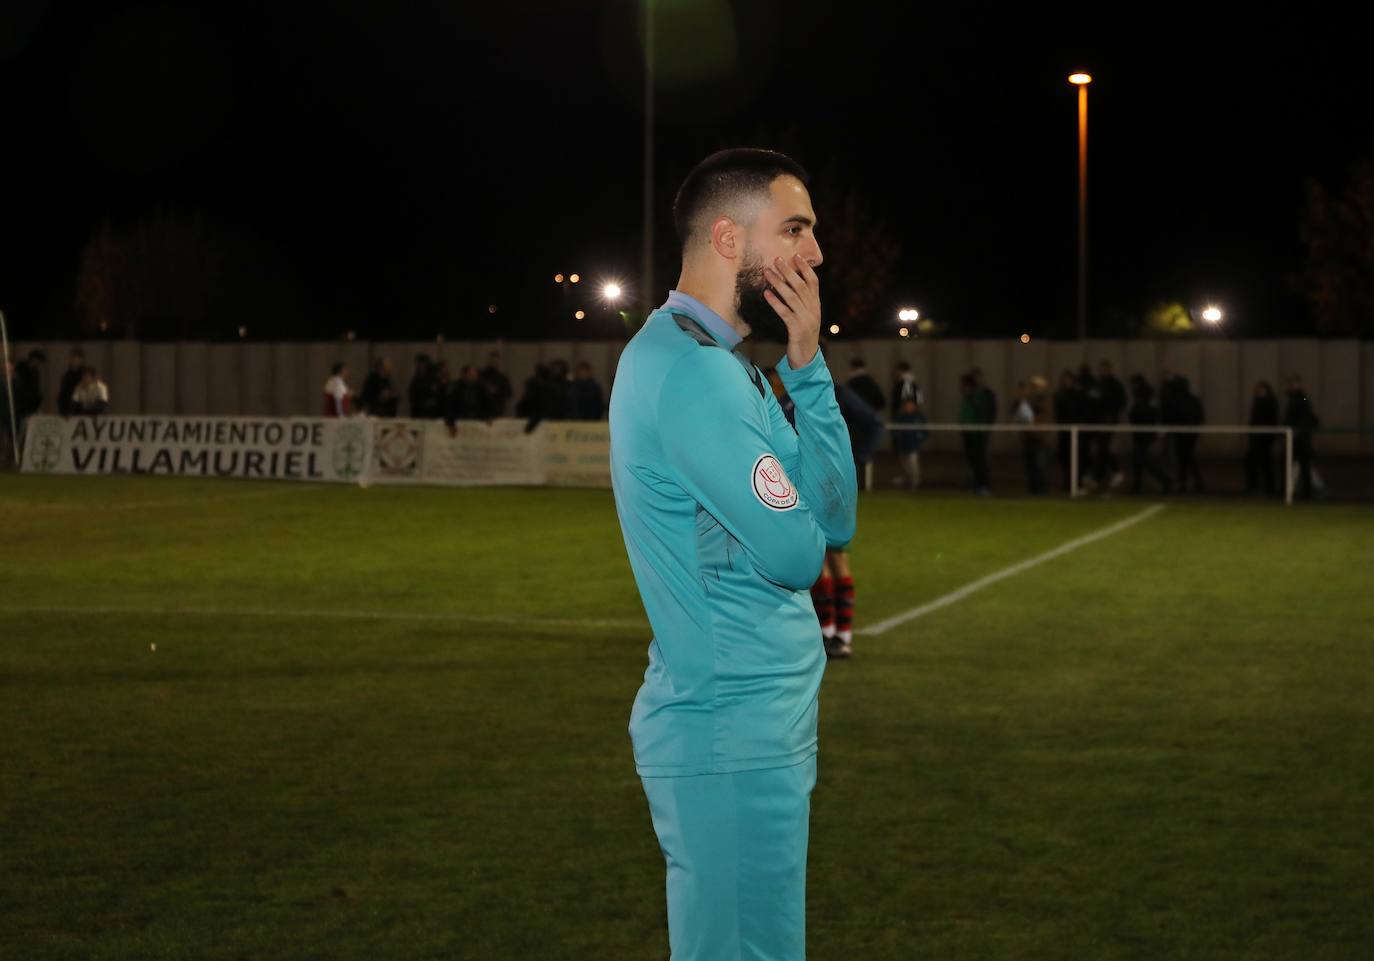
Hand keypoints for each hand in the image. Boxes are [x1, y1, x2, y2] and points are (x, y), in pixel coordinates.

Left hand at [763, 253, 820, 369]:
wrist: (806, 358)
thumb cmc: (802, 335)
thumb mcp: (805, 316)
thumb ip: (800, 301)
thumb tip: (788, 284)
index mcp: (816, 305)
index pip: (813, 282)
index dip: (805, 268)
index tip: (796, 256)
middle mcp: (813, 310)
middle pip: (801, 286)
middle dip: (789, 271)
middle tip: (777, 259)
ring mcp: (806, 320)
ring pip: (792, 297)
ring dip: (779, 283)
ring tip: (767, 273)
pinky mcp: (797, 330)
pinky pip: (785, 313)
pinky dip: (775, 302)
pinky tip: (766, 294)